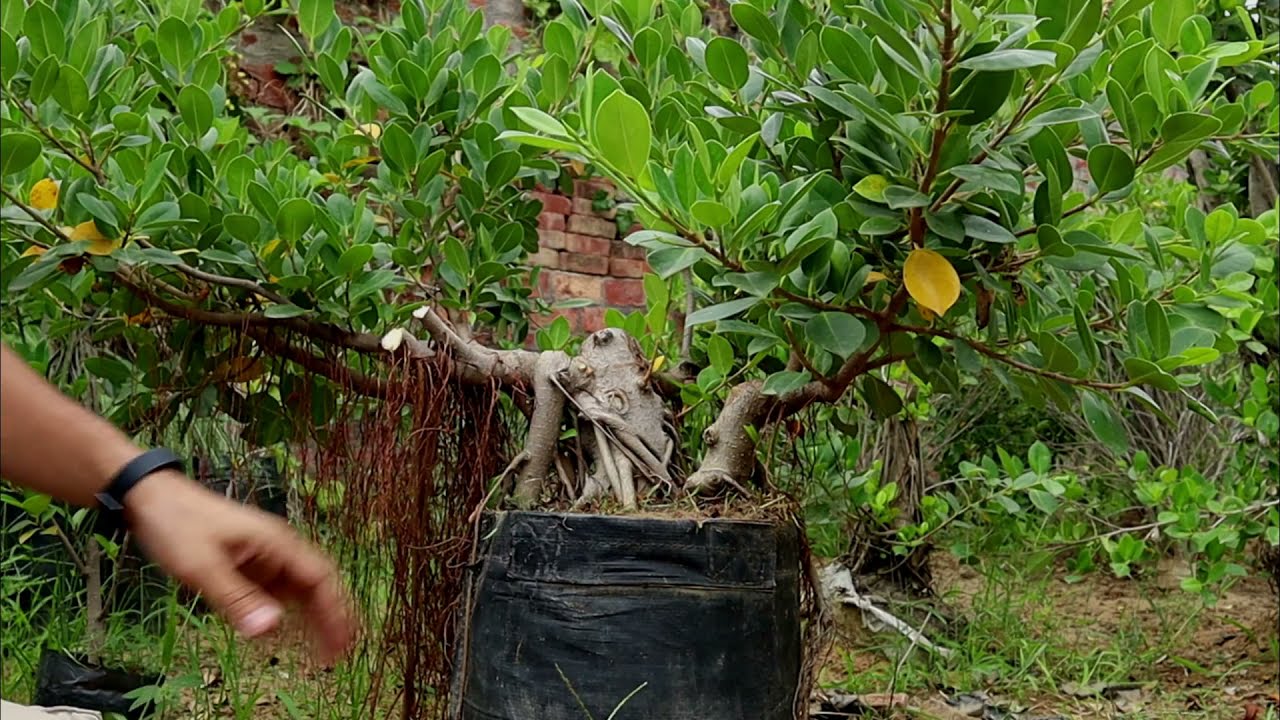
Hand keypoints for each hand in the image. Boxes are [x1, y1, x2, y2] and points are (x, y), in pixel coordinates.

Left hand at [123, 470, 357, 663]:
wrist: (151, 497)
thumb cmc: (178, 524)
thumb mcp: (202, 566)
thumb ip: (237, 598)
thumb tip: (271, 630)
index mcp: (278, 543)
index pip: (320, 578)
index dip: (336, 610)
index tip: (343, 641)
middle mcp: (279, 549)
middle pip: (316, 585)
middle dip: (331, 618)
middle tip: (339, 653)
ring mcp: (264, 557)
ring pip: (298, 591)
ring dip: (311, 618)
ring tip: (320, 650)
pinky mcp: (249, 564)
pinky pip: (275, 592)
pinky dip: (284, 614)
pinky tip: (282, 635)